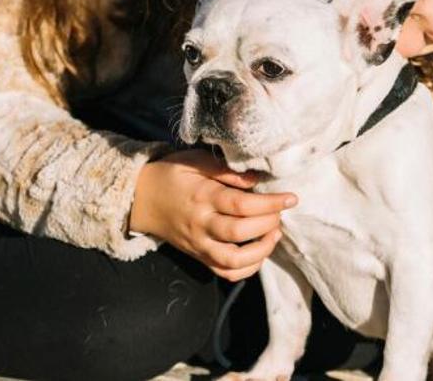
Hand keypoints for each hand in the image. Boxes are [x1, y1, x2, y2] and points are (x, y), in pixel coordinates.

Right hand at [129, 148, 296, 280]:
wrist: (141, 199)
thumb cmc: (173, 174)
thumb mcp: (196, 160)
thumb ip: (226, 170)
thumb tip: (256, 179)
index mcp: (202, 197)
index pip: (241, 205)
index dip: (270, 204)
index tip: (291, 198)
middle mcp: (201, 224)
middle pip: (240, 232)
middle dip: (269, 223)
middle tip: (281, 212)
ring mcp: (199, 244)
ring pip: (233, 260)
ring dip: (261, 250)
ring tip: (274, 233)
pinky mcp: (198, 256)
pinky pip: (224, 272)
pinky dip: (247, 269)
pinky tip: (260, 252)